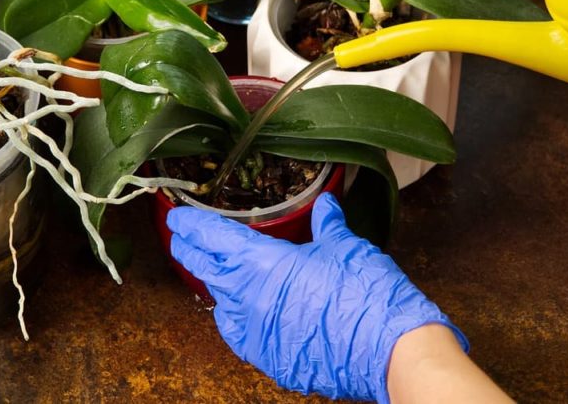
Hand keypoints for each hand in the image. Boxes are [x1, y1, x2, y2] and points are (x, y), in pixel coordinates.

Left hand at [166, 193, 467, 403]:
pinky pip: (241, 334)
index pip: (213, 239)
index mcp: (262, 263)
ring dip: (216, 286)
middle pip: (208, 271)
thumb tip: (326, 206)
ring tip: (214, 272)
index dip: (193, 226)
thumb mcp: (346, 247)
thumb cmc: (367, 294)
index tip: (177, 218)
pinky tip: (243, 312)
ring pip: (222, 304)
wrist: (390, 350)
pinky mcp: (270, 359)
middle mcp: (249, 299)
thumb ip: (328, 225)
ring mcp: (256, 334)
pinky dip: (237, 318)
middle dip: (192, 252)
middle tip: (181, 240)